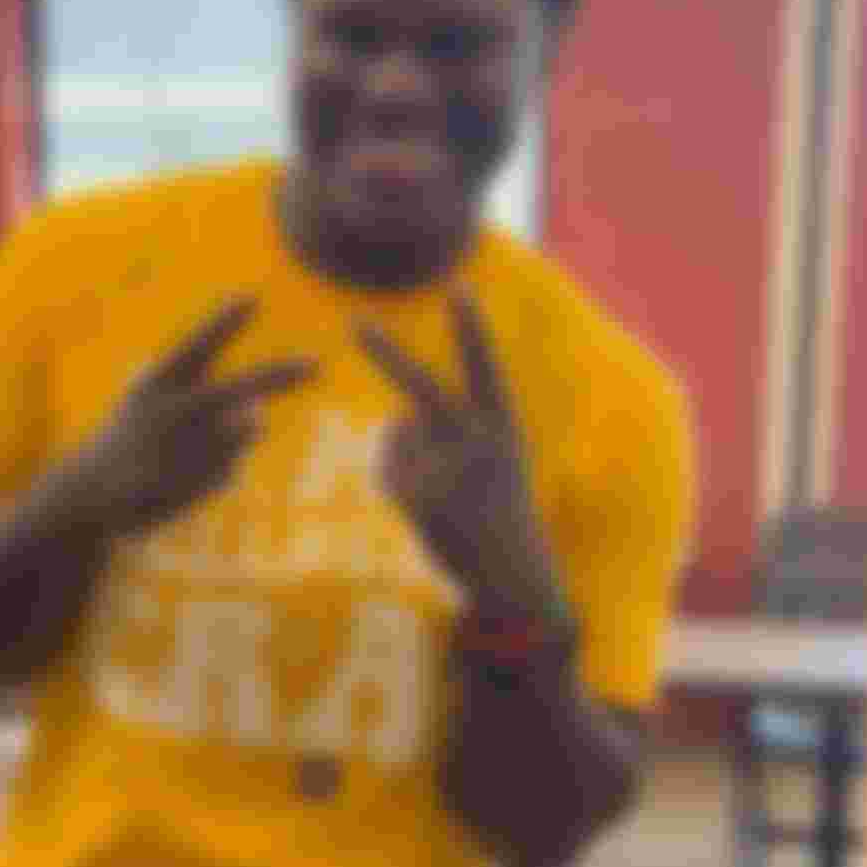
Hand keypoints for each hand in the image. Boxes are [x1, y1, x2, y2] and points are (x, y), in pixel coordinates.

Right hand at [82, 297, 316, 536]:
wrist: (87, 498)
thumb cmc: (124, 442)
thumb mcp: (149, 405)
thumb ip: (199, 397)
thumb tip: (261, 417)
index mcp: (153, 384)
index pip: (195, 346)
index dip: (223, 322)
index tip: (252, 296)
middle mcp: (169, 412)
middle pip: (236, 389)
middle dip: (278, 376)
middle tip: (317, 364)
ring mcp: (184, 451)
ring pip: (238, 436)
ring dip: (229, 443)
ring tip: (187, 454)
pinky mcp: (191, 486)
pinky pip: (228, 473)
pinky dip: (214, 475)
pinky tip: (180, 481)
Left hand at [356, 291, 564, 616]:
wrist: (513, 577)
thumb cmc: (504, 516)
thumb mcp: (495, 463)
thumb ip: (452, 433)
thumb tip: (396, 420)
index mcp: (504, 428)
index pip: (484, 368)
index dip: (471, 329)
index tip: (458, 288)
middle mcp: (477, 445)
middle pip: (421, 388)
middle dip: (386, 354)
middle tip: (353, 323)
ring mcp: (446, 473)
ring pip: (398, 436)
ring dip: (405, 453)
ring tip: (441, 491)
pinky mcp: (420, 500)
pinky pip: (389, 472)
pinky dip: (397, 484)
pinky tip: (426, 509)